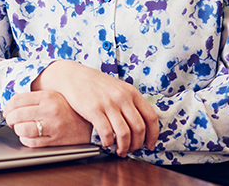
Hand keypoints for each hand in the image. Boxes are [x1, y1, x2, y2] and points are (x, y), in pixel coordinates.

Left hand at [5, 90, 92, 147]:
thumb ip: (37, 97)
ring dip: (18, 130)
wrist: (92, 122)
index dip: (8, 107)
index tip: (9, 111)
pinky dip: (26, 140)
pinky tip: (30, 136)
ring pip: (22, 130)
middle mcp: (50, 110)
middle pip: (16, 115)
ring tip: (21, 128)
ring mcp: (52, 126)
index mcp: (49, 96)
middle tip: (13, 121)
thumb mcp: (56, 96)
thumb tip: (14, 103)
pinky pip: (31, 142)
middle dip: (10, 120)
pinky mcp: (54, 140)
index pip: (17, 100)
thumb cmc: (71, 109)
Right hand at [31, 60, 158, 155]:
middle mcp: (123, 98)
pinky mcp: (94, 110)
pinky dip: (108, 142)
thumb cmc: (98, 85)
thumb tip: (142, 125)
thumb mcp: (120, 89)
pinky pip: (106, 132)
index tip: (150, 145)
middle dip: (137, 144)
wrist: (75, 76)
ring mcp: (109, 104)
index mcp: (132, 93)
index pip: (151, 116)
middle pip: (139, 128)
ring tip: (120, 151)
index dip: (153, 134)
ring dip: (124, 147)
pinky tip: (106, 143)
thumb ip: (131, 103)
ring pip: (124, 133)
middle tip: (131, 150)